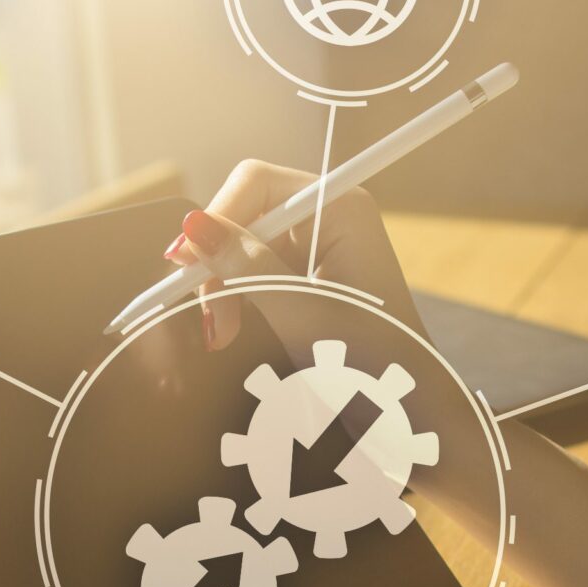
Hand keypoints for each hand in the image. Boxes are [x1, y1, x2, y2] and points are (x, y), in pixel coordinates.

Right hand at [168, 159, 422, 348]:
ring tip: (222, 334)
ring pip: (244, 243)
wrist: (404, 404)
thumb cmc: (367, 360)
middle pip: (246, 212)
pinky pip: (256, 265)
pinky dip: (239, 294)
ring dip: (225, 285)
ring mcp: (318, 240)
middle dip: (219, 261)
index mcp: (341, 207)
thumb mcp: (299, 312)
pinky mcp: (307, 268)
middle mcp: (329, 213)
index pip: (257, 183)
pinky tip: (232, 327)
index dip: (215, 217)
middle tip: (211, 320)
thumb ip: (248, 266)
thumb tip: (193, 226)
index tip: (183, 262)